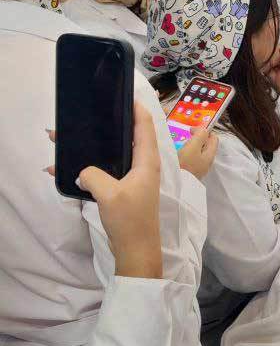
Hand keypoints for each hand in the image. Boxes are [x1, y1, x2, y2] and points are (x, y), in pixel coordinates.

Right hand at [76, 102, 163, 279]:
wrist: (136, 251)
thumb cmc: (130, 220)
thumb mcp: (109, 193)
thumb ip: (93, 175)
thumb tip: (82, 172)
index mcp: (147, 162)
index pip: (145, 127)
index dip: (137, 109)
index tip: (125, 94)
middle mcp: (143, 167)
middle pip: (127, 138)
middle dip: (107, 126)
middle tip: (89, 115)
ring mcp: (133, 180)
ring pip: (112, 155)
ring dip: (93, 148)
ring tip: (66, 140)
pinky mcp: (123, 191)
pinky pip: (104, 172)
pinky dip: (87, 168)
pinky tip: (65, 169)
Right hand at [177, 126, 217, 180]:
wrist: (174, 185)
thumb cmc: (184, 165)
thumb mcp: (193, 146)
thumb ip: (200, 136)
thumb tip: (203, 130)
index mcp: (210, 155)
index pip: (213, 138)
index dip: (204, 131)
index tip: (192, 130)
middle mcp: (206, 163)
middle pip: (205, 145)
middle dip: (196, 138)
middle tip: (185, 137)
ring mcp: (198, 168)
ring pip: (196, 152)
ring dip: (189, 146)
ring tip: (179, 145)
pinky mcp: (190, 172)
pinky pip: (189, 159)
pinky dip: (185, 154)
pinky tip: (177, 155)